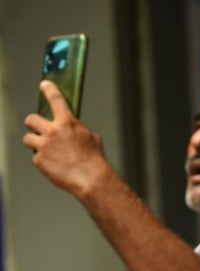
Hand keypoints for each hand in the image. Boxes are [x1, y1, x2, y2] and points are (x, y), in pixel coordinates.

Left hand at [23, 80, 111, 197]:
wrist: (91, 179)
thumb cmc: (95, 160)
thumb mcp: (92, 138)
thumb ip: (77, 129)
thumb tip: (71, 127)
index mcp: (68, 123)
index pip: (56, 99)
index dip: (49, 90)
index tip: (45, 85)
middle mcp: (52, 132)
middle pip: (31, 119)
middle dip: (33, 124)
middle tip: (38, 129)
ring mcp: (44, 146)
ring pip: (27, 138)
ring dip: (34, 143)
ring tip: (45, 150)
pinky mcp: (40, 160)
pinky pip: (36, 158)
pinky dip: (43, 161)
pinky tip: (55, 166)